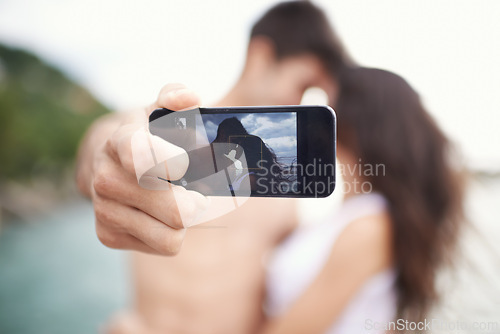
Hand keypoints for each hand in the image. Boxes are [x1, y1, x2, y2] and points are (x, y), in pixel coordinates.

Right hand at [77, 84, 208, 254]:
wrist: (106, 162)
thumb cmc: (147, 135)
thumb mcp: (160, 110)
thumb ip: (176, 96)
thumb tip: (188, 97)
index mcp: (121, 142)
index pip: (144, 157)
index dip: (174, 163)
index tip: (186, 164)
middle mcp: (106, 178)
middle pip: (177, 210)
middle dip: (198, 203)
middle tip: (199, 192)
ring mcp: (104, 209)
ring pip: (172, 236)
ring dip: (186, 221)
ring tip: (181, 202)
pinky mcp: (107, 235)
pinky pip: (163, 246)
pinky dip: (172, 233)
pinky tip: (163, 215)